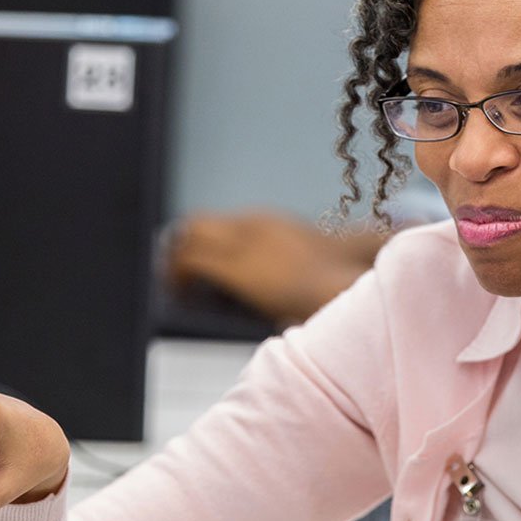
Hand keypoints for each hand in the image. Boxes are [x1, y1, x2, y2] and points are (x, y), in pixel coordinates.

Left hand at [167, 211, 383, 325]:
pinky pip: (188, 262)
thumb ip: (294, 264)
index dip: (197, 244)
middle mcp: (252, 225)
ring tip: (173, 289)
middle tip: (172, 279)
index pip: (218, 225)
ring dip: (173, 263)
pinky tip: (179, 296)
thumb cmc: (337, 286)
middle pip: (195, 226)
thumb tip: (295, 277)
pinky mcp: (236, 266)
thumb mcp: (317, 266)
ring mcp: (243, 243)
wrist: (348, 293)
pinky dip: (176, 277)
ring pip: (186, 238)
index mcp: (268, 224)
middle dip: (178, 250)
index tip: (188, 269)